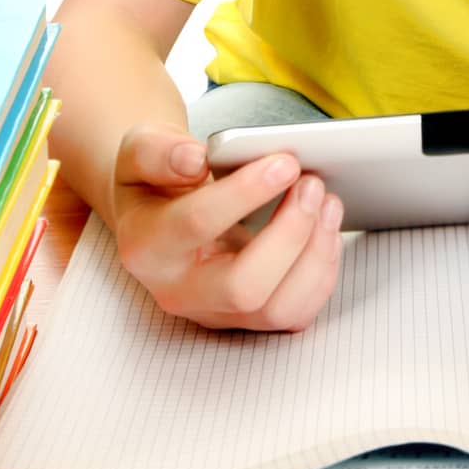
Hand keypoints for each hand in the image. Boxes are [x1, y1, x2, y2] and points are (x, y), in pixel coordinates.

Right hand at [111, 123, 343, 331]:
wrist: (159, 211)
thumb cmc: (156, 177)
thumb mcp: (140, 150)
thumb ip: (158, 151)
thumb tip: (194, 160)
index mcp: (146, 245)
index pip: (197, 224)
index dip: (246, 192)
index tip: (285, 162)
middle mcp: (178, 290)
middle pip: (244, 286)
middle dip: (290, 233)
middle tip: (312, 183)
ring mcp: (215, 311)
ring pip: (277, 309)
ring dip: (315, 255)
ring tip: (328, 201)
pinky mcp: (248, 318)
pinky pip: (295, 313)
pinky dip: (322, 273)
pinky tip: (328, 229)